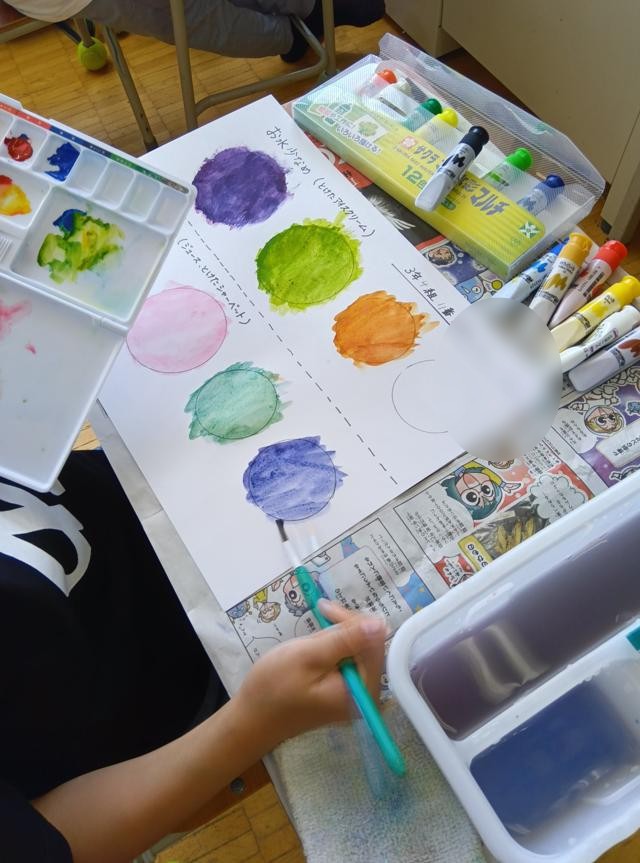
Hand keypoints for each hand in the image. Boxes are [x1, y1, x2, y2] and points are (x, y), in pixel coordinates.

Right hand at [234, 601, 386, 749]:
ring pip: (357, 650)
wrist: (251, 719)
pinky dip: (333, 649)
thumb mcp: (308, 656)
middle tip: (319, 615)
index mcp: (364, 690)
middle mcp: (368, 695)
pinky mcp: (345, 693)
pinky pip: (348, 662)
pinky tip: (315, 648)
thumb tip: (380, 623)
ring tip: (311, 639)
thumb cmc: (274, 688)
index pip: (373, 641)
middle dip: (344, 628)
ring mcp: (357, 695)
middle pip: (369, 645)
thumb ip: (345, 640)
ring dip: (336, 637)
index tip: (325, 608)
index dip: (351, 620)